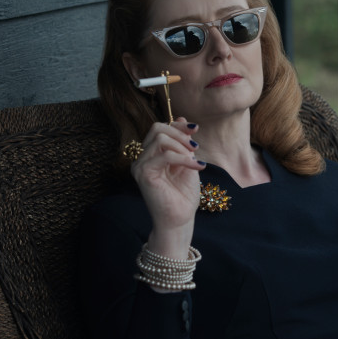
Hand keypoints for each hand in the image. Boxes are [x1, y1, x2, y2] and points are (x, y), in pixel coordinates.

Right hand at [130, 117, 204, 258]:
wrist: (180, 219)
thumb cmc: (183, 195)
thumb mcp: (188, 162)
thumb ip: (183, 142)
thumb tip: (182, 119)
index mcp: (152, 155)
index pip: (159, 129)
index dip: (178, 126)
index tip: (195, 129)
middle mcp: (142, 158)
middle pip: (157, 129)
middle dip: (180, 134)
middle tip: (195, 148)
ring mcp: (140, 165)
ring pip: (160, 139)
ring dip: (182, 147)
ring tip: (195, 160)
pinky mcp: (143, 174)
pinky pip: (164, 155)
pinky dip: (184, 158)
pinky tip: (197, 166)